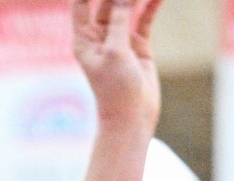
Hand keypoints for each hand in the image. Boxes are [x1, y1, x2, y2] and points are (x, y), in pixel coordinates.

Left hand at [73, 0, 164, 131]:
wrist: (132, 116)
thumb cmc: (115, 89)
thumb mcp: (115, 52)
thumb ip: (118, 21)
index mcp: (84, 39)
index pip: (82, 4)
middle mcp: (100, 36)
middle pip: (106, 2)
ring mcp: (120, 39)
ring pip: (127, 7)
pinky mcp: (138, 45)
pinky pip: (144, 19)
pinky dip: (151, 6)